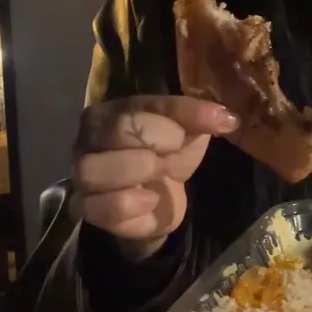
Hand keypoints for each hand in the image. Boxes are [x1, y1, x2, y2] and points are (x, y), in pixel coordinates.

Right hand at [73, 95, 237, 257]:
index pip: (141, 103)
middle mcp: (89, 138)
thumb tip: (228, 118)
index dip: (181, 113)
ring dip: (137, 169)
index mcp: (114, 111)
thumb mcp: (189, 132)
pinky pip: (96, 206)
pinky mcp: (86, 208)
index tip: (218, 121)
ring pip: (93, 169)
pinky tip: (151, 199)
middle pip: (114, 129)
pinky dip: (128, 203)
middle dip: (156, 139)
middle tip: (176, 151)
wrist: (159, 200)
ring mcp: (83, 175)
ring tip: (162, 172)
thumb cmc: (169, 156)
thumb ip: (200, 118)